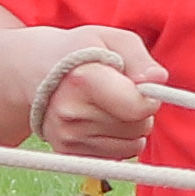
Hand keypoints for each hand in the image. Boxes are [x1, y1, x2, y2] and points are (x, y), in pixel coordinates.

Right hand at [29, 29, 164, 163]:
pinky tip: (101, 119)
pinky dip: (119, 140)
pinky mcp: (69, 153)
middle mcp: (71, 113)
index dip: (149, 96)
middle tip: (120, 90)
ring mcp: (67, 137)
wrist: (36, 70)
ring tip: (110, 104)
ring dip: (131, 126)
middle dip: (140, 110)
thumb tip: (158, 80)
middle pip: (139, 127)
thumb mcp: (113, 40)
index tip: (140, 83)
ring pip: (133, 145)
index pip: (138, 108)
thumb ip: (140, 58)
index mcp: (83, 81)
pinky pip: (118, 155)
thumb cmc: (82, 51)